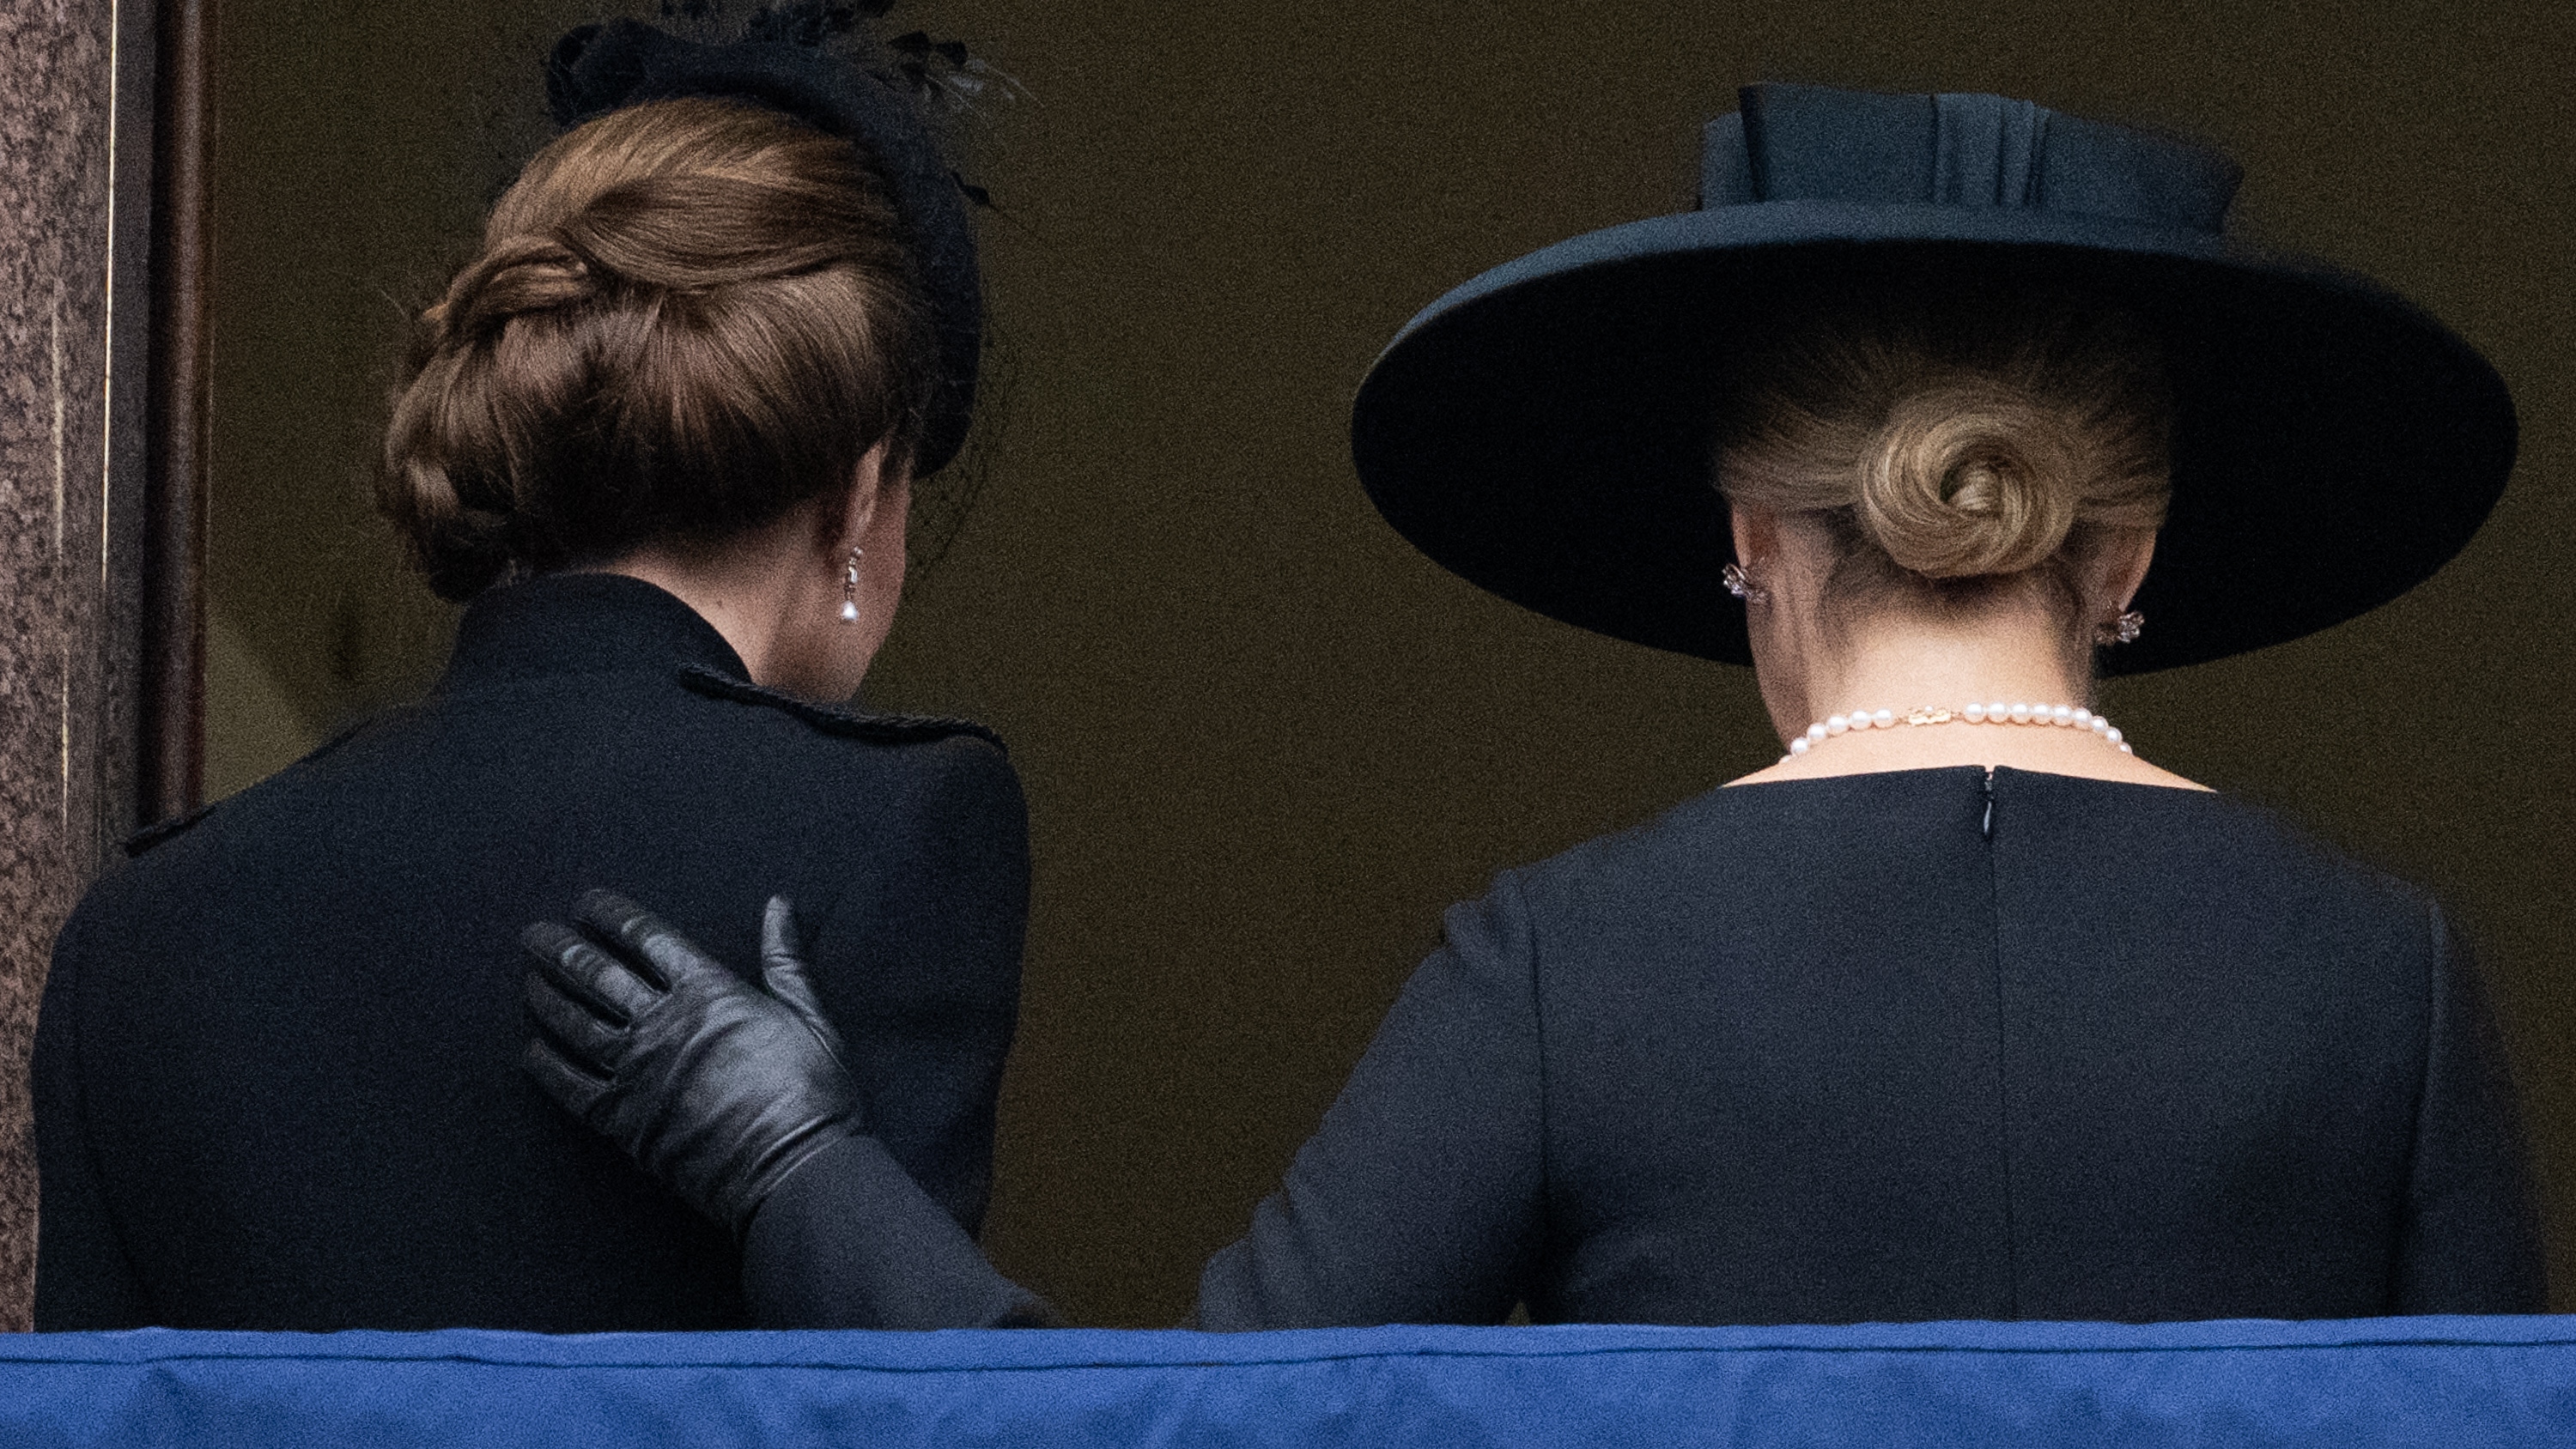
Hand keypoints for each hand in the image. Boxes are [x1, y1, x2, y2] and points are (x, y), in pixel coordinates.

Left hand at [522, 889, 863, 1237]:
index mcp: (709, 990)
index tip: (586, 904)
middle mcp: (662, 1022)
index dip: (610, 915)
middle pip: (595, 973)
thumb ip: (785, 958)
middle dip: (560, 948)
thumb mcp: (811, 1015)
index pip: (645, 937)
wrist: (793, 1169)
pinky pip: (567, 1084)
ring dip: (545, 996)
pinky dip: (543, 1064)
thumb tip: (778, 904)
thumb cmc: (812, 1093)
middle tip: (533, 935)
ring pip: (573, 1022)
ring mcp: (636, 1071)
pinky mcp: (621, 1119)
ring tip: (529, 980)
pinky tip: (530, 1050)